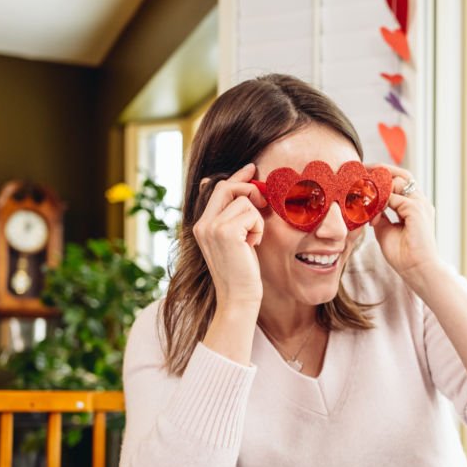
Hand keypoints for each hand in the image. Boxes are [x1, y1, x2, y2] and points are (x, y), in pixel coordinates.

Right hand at [192, 163, 266, 310]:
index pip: (218, 189)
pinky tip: (253, 245)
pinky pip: (252, 214)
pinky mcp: (225, 232)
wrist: (238, 298)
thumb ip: (236, 219)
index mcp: (202, 225)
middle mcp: (202, 224)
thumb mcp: (237, 241)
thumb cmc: (242, 273)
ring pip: (244, 201)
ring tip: (252, 241)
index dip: (237, 177)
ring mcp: (211, 227)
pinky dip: (258, 228)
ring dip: (256, 220)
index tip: (252, 168)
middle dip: (250, 190)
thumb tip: (247, 194)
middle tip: (264, 203)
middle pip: (227, 187)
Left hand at [370, 164, 440, 288]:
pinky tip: (373, 217)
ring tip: (365, 202)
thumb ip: (379, 215)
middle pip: (400, 175)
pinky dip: (380, 203)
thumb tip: (367, 205)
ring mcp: (420, 204)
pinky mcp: (416, 210)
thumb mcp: (385, 230)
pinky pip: (393, 196)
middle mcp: (420, 202)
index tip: (362, 180)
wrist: (417, 270)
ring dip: (378, 190)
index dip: (381, 179)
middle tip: (359, 175)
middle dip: (379, 172)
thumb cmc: (403, 255)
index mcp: (415, 206)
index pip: (399, 182)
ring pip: (397, 181)